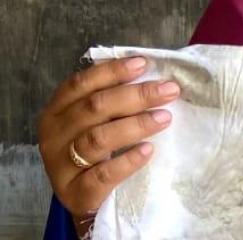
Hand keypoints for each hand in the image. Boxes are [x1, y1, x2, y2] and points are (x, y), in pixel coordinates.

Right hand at [36, 56, 179, 222]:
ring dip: (136, 125)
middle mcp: (53, 136)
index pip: (79, 84)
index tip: (143, 64)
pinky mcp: (75, 192)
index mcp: (56, 111)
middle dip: (136, 95)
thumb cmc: (94, 148)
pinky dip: (127, 161)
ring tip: (164, 118)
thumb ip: (112, 98)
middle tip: (169, 90)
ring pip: (98, 139)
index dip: (111, 71)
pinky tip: (148, 150)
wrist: (82, 198)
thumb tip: (149, 71)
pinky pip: (102, 174)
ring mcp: (60, 166)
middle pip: (94, 108)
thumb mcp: (95, 120)